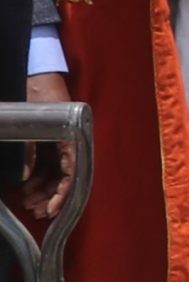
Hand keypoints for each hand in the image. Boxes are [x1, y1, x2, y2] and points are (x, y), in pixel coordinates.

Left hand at [10, 72, 76, 222]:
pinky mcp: (48, 141)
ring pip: (53, 174)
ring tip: (27, 202)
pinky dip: (35, 177)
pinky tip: (23, 186)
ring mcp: (58, 143)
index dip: (62, 194)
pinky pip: (45, 164)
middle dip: (49, 197)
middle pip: (63, 178)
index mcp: (72, 139)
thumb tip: (25, 177)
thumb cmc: (39, 93)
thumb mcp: (32, 123)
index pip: (71, 174)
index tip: (52, 210)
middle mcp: (68, 143)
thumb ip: (28, 150)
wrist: (37, 71)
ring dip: (41, 190)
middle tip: (34, 211)